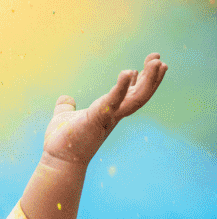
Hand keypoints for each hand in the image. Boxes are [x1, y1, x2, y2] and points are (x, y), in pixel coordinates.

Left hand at [42, 53, 167, 166]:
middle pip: (140, 94)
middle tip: (158, 58)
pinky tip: (128, 72)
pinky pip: (113, 101)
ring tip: (157, 62)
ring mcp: (108, 118)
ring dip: (149, 81)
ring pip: (136, 98)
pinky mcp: (98, 118)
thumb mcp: (65, 117)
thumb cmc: (63, 142)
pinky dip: (121, 87)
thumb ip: (67, 107)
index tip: (151, 61)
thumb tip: (65, 99)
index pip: (131, 93)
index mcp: (108, 112)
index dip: (142, 78)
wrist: (59, 160)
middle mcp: (113, 115)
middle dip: (151, 77)